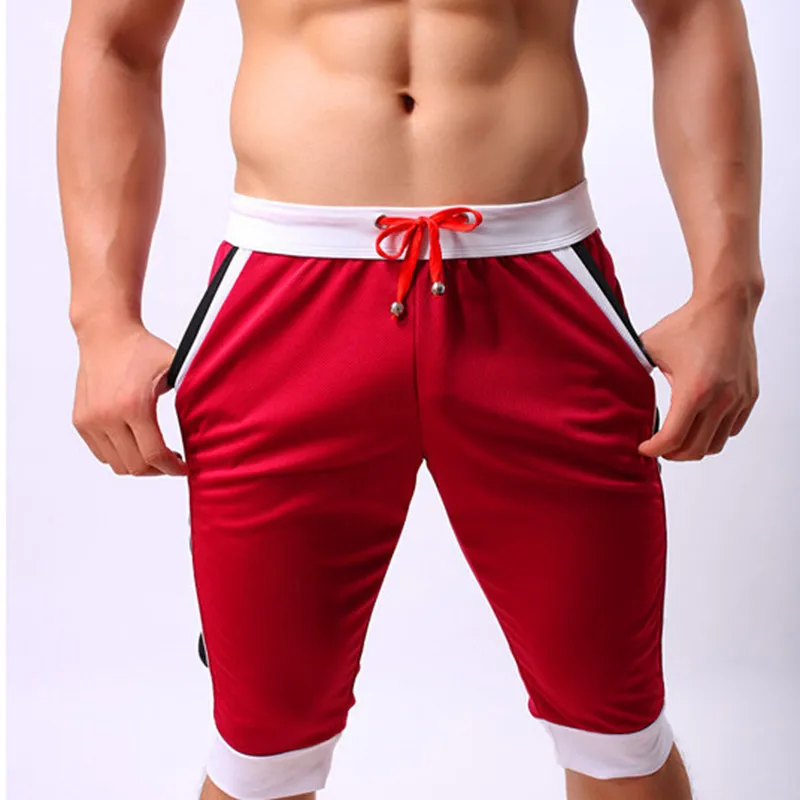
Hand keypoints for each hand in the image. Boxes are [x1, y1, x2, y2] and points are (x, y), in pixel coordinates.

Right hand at [72, 321, 188, 475]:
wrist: (106, 333)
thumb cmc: (144, 349)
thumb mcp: (177, 366)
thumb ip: (194, 392)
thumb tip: (224, 416)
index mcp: (133, 406)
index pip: (155, 455)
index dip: (173, 468)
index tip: (185, 468)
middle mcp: (107, 416)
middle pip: (136, 466)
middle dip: (159, 470)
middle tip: (173, 461)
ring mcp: (90, 421)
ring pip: (117, 465)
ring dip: (139, 465)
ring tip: (155, 453)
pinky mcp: (80, 421)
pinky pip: (102, 454)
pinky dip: (120, 456)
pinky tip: (136, 444)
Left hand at [637, 289, 759, 460]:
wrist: (726, 306)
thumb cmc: (688, 324)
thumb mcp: (650, 347)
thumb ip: (634, 370)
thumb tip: (614, 385)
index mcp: (694, 390)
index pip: (672, 439)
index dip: (653, 450)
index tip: (643, 448)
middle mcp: (720, 399)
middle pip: (694, 449)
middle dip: (671, 455)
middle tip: (657, 449)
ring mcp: (738, 399)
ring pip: (715, 444)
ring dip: (693, 448)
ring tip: (676, 440)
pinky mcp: (749, 395)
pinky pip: (731, 430)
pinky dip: (713, 435)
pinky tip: (698, 425)